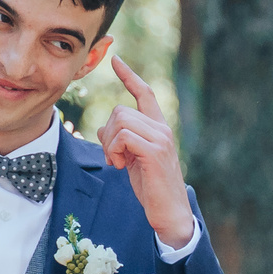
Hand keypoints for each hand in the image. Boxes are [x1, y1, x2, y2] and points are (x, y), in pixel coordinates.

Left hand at [98, 55, 196, 247]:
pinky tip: (121, 165)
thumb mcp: (133, 159)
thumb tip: (102, 129)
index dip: (130, 76)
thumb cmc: (151, 188)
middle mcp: (162, 129)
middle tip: (112, 157)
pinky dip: (115, 150)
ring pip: (120, 122)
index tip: (116, 60)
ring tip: (117, 162)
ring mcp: (161, 139)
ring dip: (109, 144)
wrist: (170, 213)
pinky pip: (123, 136)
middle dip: (107, 133)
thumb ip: (122, 141)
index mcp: (159, 128)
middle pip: (121, 111)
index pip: (145, 93)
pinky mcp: (154, 152)